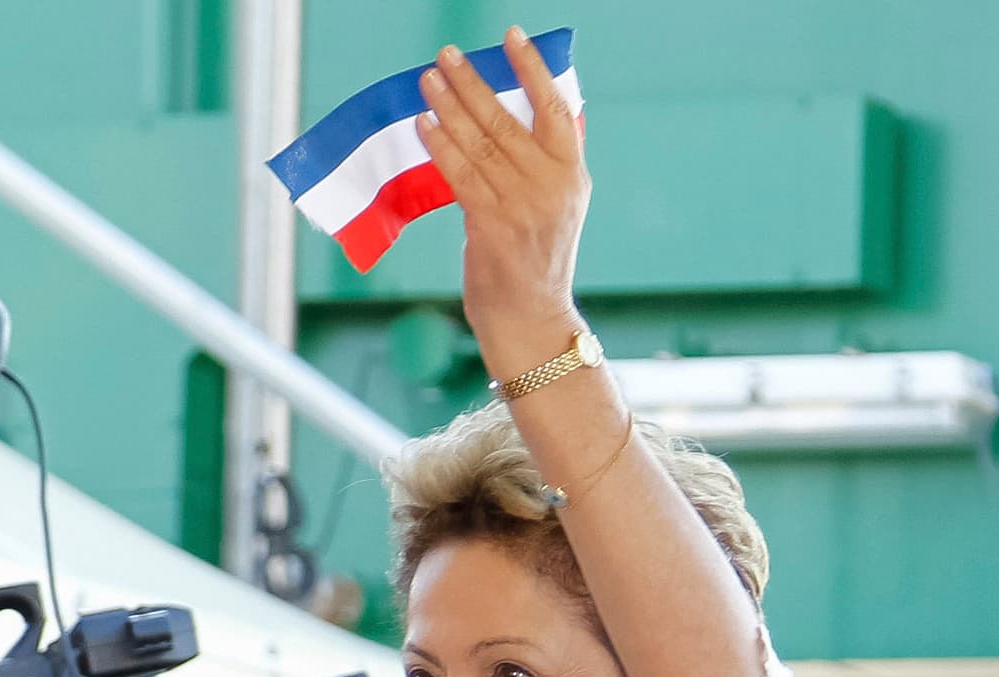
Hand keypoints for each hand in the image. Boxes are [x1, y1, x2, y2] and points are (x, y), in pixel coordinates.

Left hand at [416, 27, 588, 356]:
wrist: (532, 319)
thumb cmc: (536, 260)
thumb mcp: (559, 207)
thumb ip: (551, 162)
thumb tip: (538, 110)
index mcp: (573, 176)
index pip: (556, 108)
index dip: (533, 68)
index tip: (512, 35)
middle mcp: (553, 186)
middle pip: (507, 120)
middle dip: (472, 83)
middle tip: (446, 55)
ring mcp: (523, 206)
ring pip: (480, 144)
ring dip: (449, 107)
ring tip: (428, 79)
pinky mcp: (493, 225)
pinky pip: (461, 174)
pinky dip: (440, 145)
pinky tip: (424, 124)